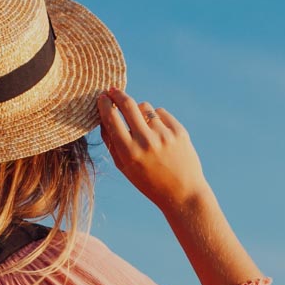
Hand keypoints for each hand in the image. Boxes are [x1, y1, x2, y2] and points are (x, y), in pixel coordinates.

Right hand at [97, 87, 209, 213]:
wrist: (182, 193)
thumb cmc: (148, 181)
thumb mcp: (124, 167)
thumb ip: (111, 142)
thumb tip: (103, 115)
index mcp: (129, 152)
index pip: (111, 118)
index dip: (105, 104)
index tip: (102, 97)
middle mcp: (146, 141)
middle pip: (128, 104)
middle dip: (118, 94)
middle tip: (113, 90)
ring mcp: (164, 135)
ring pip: (145, 107)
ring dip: (139, 111)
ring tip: (143, 127)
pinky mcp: (179, 131)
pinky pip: (160, 113)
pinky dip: (156, 118)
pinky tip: (158, 133)